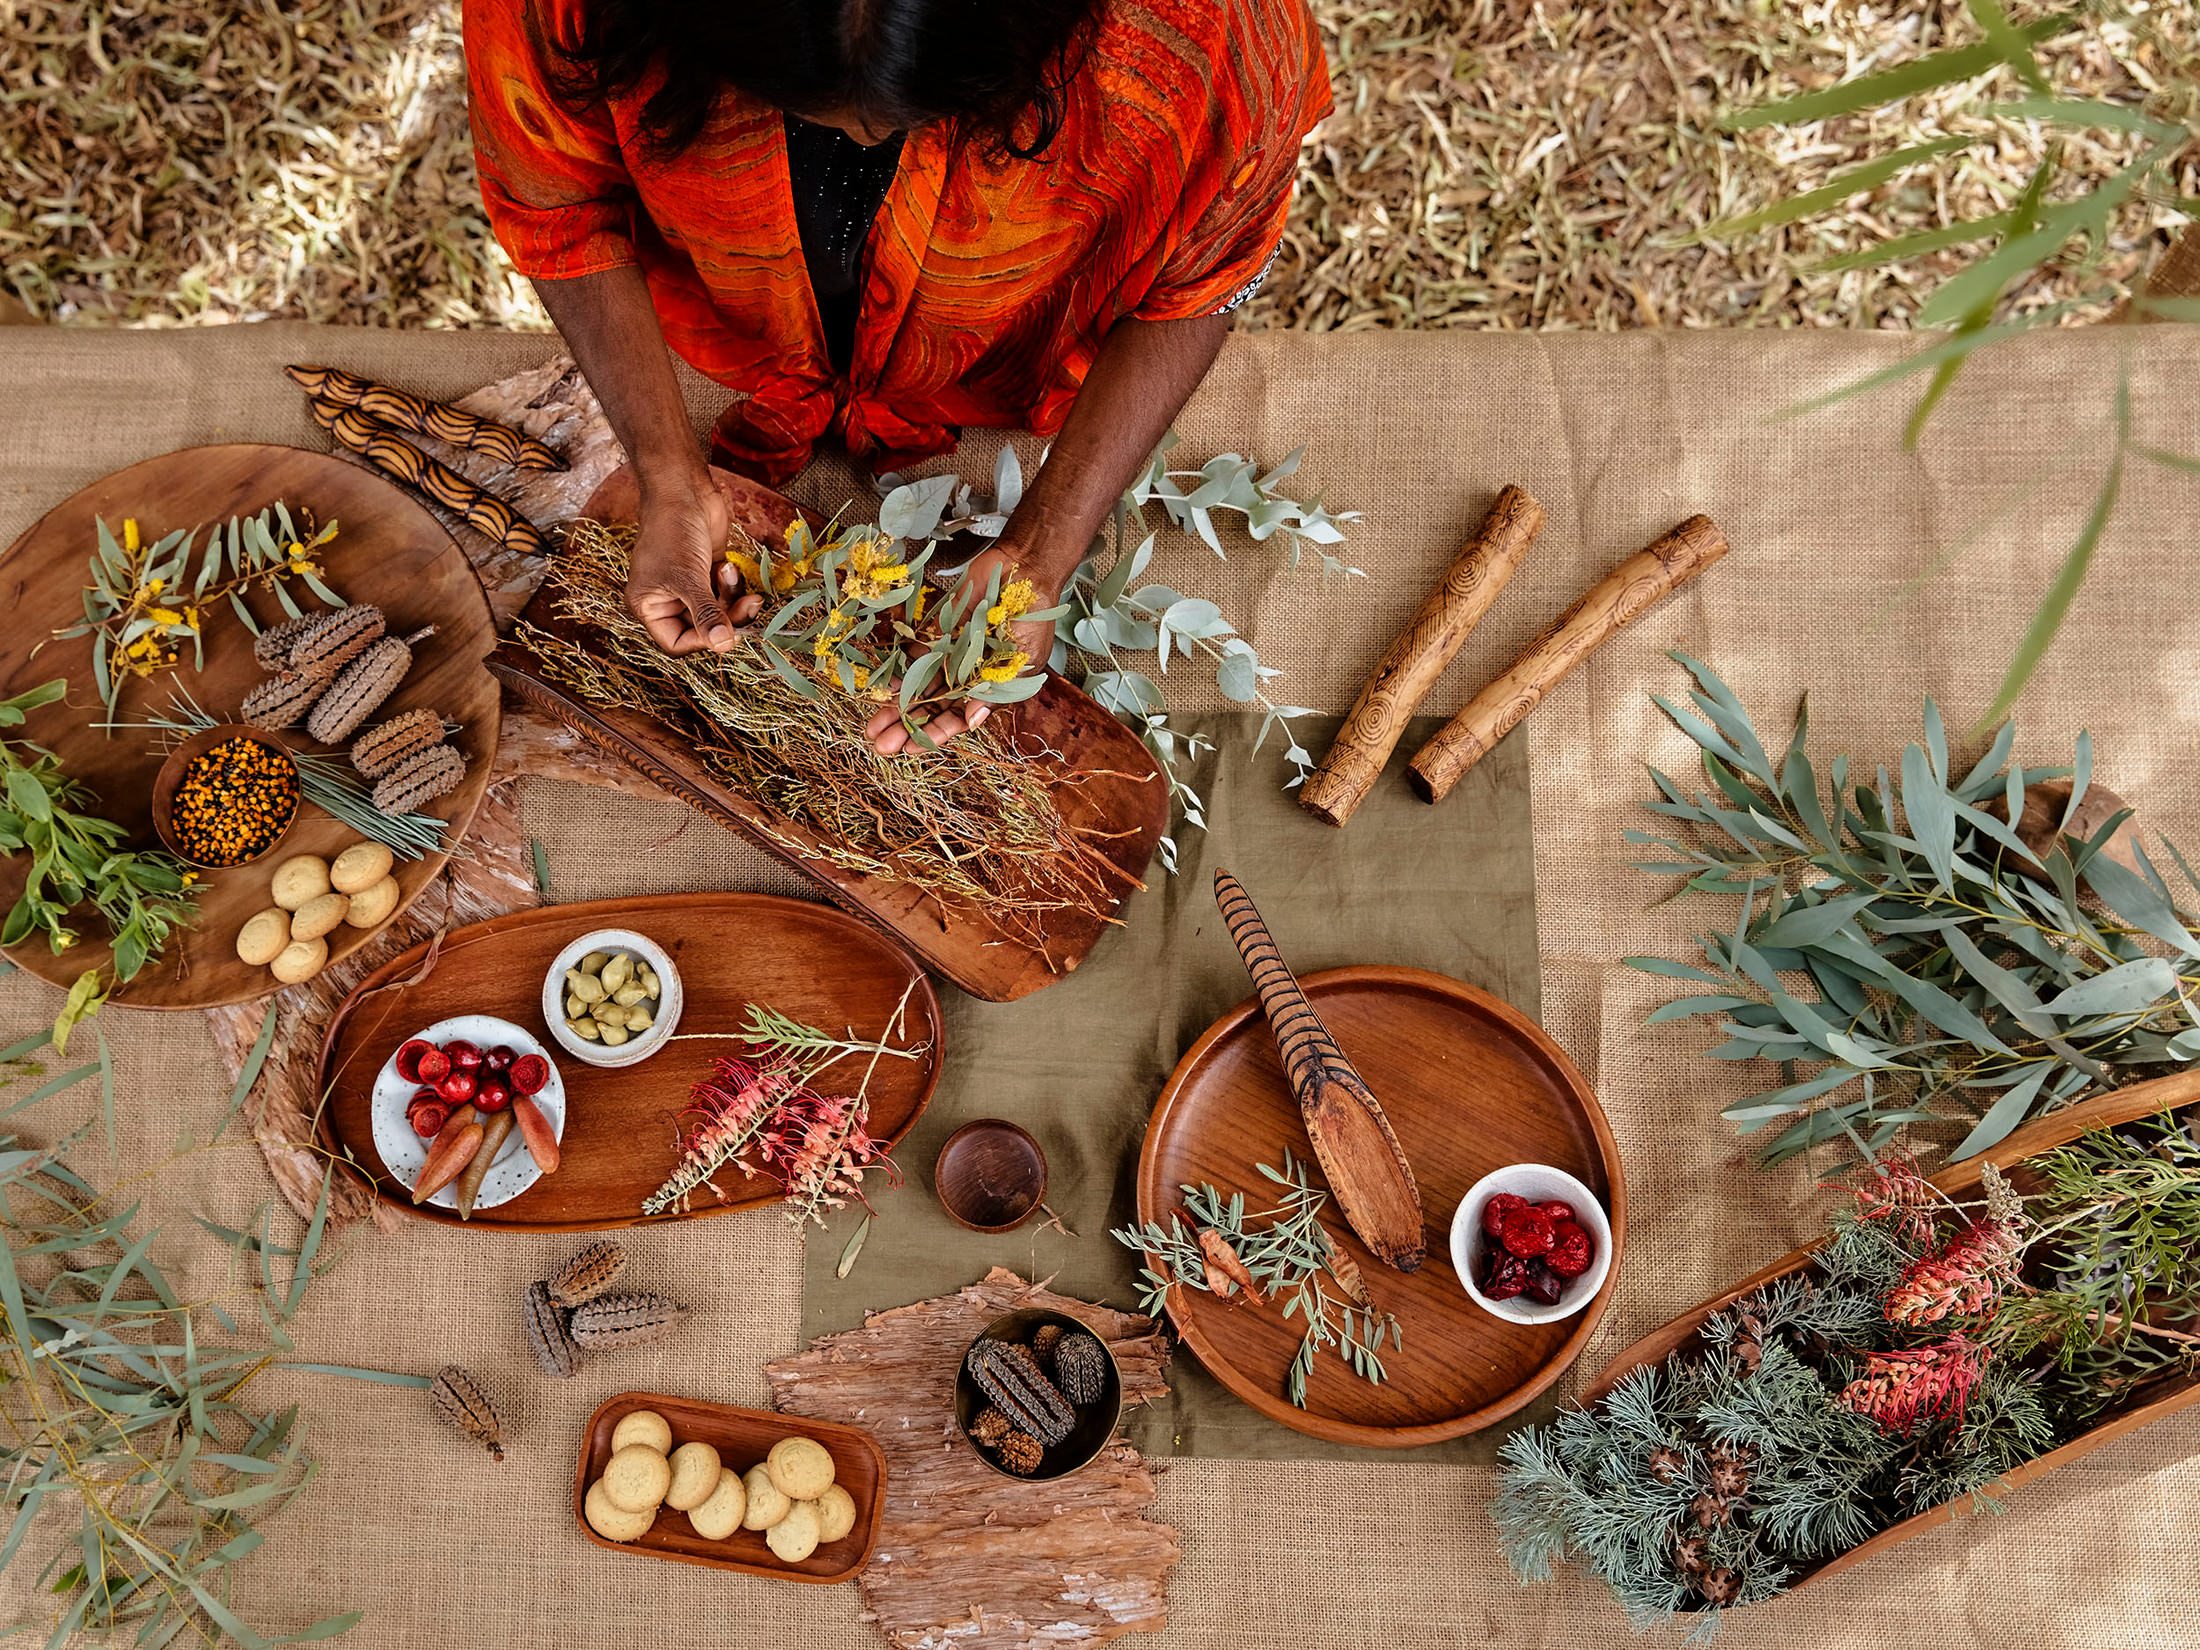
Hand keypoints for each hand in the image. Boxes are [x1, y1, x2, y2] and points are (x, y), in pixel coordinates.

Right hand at [624, 474, 762, 653]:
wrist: (682, 489)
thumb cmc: (672, 530)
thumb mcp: (687, 578)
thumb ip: (706, 613)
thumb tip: (723, 645)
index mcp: (649, 606)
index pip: (677, 643)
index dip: (702, 641)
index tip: (725, 632)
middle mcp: (668, 599)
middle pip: (704, 628)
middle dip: (727, 617)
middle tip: (749, 605)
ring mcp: (690, 586)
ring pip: (720, 611)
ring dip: (731, 597)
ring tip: (727, 573)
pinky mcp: (708, 571)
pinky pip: (727, 593)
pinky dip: (732, 583)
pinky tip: (727, 565)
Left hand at [864, 542, 1057, 754]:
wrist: (1024, 571)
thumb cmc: (1034, 618)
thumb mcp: (1023, 660)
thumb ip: (996, 690)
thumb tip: (971, 720)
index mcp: (988, 689)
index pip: (957, 720)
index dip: (933, 735)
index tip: (909, 749)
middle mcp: (965, 677)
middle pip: (931, 708)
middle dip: (905, 727)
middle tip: (880, 744)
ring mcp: (949, 657)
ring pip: (917, 687)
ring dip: (895, 706)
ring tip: (871, 724)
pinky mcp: (936, 634)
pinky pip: (912, 657)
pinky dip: (897, 672)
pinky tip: (879, 686)